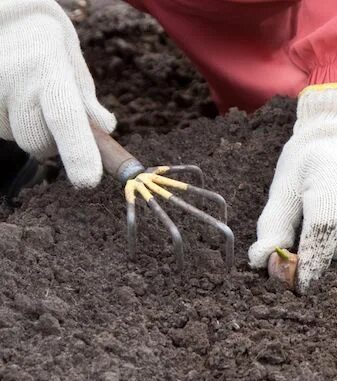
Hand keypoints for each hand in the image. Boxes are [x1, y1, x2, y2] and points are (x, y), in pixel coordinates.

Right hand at [0, 0, 115, 187]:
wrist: (8, 19)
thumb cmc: (49, 50)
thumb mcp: (74, 69)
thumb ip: (88, 104)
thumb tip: (105, 129)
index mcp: (50, 70)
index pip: (66, 118)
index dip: (78, 152)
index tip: (87, 182)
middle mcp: (16, 80)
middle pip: (38, 143)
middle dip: (49, 139)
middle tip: (48, 110)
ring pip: (15, 138)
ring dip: (23, 128)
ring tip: (23, 95)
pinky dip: (7, 122)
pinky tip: (9, 97)